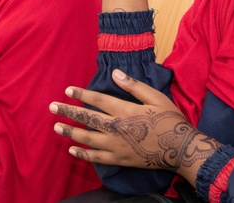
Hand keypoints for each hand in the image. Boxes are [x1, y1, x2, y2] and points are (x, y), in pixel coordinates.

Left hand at [50, 69, 219, 184]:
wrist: (181, 149)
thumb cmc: (170, 120)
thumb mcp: (155, 97)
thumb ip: (134, 86)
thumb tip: (115, 73)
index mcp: (125, 111)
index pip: (97, 100)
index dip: (81, 95)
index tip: (67, 90)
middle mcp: (116, 129)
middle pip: (87, 119)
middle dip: (68, 112)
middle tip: (52, 108)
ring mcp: (116, 146)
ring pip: (88, 139)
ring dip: (70, 132)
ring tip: (56, 127)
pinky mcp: (120, 160)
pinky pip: (97, 158)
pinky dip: (83, 154)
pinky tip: (72, 150)